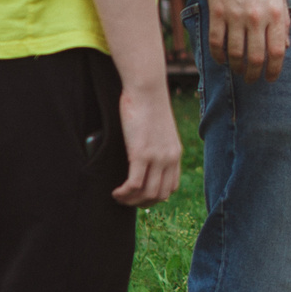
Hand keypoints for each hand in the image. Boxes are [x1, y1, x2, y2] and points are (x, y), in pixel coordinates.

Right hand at [113, 77, 182, 206]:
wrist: (146, 88)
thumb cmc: (146, 104)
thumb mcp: (157, 129)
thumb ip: (155, 144)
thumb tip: (142, 154)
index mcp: (175, 154)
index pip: (171, 187)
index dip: (154, 197)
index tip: (139, 196)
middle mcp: (170, 158)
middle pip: (159, 195)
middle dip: (141, 203)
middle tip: (126, 200)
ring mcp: (157, 157)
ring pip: (147, 194)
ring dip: (131, 201)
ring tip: (118, 197)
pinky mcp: (141, 153)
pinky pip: (134, 184)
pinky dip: (124, 193)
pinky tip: (115, 192)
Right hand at [207, 0, 290, 81]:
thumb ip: (283, 22)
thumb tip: (284, 47)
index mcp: (275, 14)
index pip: (277, 52)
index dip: (274, 71)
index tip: (270, 78)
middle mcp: (257, 17)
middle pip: (255, 57)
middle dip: (254, 74)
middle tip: (253, 79)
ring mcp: (235, 15)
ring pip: (234, 53)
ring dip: (236, 67)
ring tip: (238, 70)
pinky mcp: (217, 11)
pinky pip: (216, 41)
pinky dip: (218, 55)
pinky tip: (221, 59)